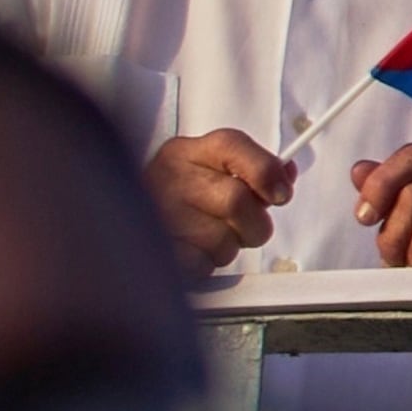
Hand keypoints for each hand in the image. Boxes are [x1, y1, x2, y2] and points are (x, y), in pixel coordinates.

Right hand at [147, 129, 293, 276]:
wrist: (125, 219)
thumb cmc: (182, 198)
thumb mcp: (213, 169)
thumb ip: (255, 168)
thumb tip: (287, 174)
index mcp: (186, 152)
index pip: (231, 145)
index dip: (265, 170)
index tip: (281, 194)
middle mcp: (168, 177)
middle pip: (236, 200)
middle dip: (254, 223)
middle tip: (248, 228)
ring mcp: (157, 214)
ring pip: (222, 239)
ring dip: (228, 248)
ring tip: (209, 239)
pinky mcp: (154, 250)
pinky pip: (202, 265)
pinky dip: (207, 264)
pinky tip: (193, 251)